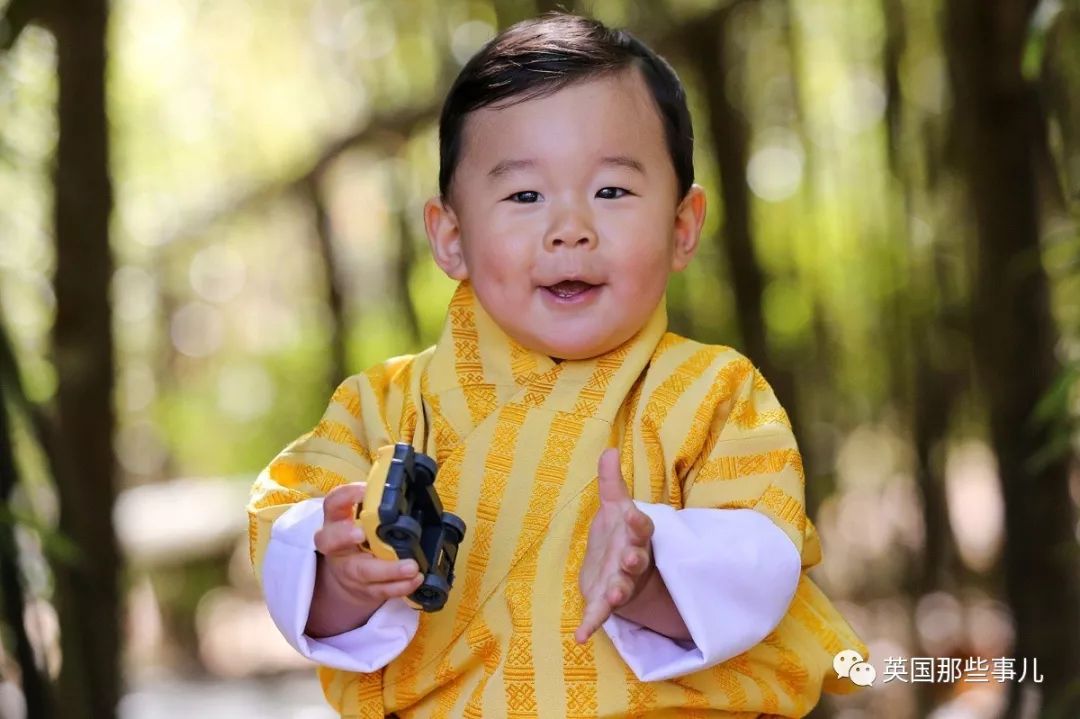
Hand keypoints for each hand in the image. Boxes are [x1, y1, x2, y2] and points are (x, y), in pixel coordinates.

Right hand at [306, 482, 423, 636]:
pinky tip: (416, 580)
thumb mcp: (362, 517)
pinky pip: (380, 590)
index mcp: (337, 520)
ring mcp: (349, 569)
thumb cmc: (362, 535)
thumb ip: (378, 504)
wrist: (348, 575)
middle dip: (345, 536)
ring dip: (388, 571)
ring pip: (361, 571)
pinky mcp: (364, 589)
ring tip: (412, 567)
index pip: (333, 503)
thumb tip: (412, 483)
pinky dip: (400, 587)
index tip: (364, 490)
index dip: (346, 496)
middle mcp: (337, 546)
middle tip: (361, 534)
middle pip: (332, 541)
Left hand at [575, 448, 655, 643]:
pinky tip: (580, 636)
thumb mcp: (614, 506)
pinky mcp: (606, 601)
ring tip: (614, 596)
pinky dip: (591, 625)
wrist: (620, 568)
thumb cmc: (619, 534)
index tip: (635, 516)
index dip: (639, 523)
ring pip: (622, 588)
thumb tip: (609, 449)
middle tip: (631, 559)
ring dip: (619, 591)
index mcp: (635, 536)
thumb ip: (611, 482)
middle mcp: (632, 560)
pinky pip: (600, 614)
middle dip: (634, 560)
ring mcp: (621, 582)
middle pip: (636, 560)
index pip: (641, 528)